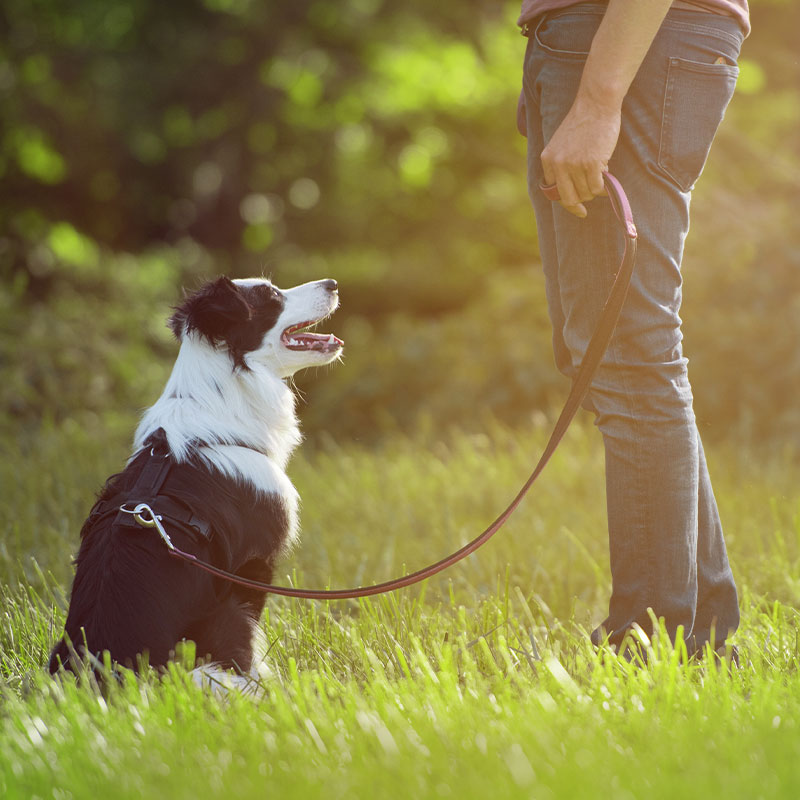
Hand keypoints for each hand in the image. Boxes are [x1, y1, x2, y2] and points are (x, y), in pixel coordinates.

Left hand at [540, 95, 620, 217]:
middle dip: (580, 203)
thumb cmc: (583, 123)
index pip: (554, 192)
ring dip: (595, 191)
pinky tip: (608, 182)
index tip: (577, 209)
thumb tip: (572, 189)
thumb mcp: (561, 143)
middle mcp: (558, 164)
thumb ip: (561, 164)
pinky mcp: (591, 163)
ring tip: (600, 176)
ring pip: (586, 193)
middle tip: (587, 205)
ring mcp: (574, 164)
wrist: (596, 104)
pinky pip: (597, 188)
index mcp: (548, 159)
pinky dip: (604, 189)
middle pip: (569, 198)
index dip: (567, 202)